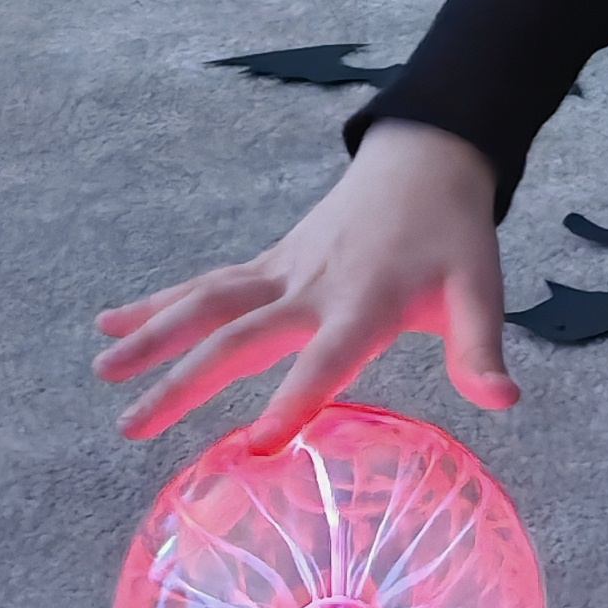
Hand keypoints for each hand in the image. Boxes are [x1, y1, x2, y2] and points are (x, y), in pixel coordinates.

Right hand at [94, 122, 514, 451]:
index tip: (255, 447)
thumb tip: (505, 402)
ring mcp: (282, 271)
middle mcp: (312, 288)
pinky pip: (206, 286)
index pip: (326, 361)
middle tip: (130, 427)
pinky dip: (156, 304)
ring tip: (102, 373)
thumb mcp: (481, 291)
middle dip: (183, 382)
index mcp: (366, 304)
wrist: (425, 160)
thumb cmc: (453, 238)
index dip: (294, 401)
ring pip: (206, 304)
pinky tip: (110, 325)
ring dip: (151, 337)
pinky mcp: (268, 263)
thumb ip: (482, 350)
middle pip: (240, 337)